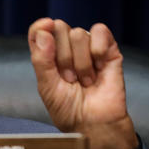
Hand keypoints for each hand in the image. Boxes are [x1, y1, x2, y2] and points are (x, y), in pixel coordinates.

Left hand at [28, 18, 138, 148]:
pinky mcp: (109, 49)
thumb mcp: (46, 86)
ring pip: (78, 34)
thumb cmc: (68, 108)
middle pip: (59, 29)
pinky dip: (97, 50)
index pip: (39, 30)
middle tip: (68, 78)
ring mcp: (88, 48)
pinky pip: (100, 31)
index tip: (45, 28)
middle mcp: (67, 48)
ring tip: (84, 80)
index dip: (40, 27)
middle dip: (62, 56)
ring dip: (80, 62)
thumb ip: (41, 59)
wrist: (93, 122)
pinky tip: (99, 67)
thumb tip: (43, 31)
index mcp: (48, 56)